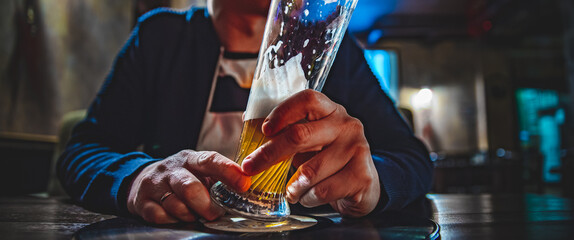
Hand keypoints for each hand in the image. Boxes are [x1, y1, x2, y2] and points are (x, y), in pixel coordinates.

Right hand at [127, 150, 250, 223]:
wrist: (143, 180)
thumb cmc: (181, 178)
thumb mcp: (200, 171)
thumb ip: (219, 179)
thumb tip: (245, 191)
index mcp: (191, 159)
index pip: (210, 160)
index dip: (228, 172)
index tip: (244, 184)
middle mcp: (172, 168)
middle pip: (190, 188)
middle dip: (206, 206)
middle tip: (214, 215)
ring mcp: (155, 184)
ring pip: (175, 205)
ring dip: (189, 215)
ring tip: (193, 214)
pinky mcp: (142, 200)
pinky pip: (160, 216)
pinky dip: (172, 220)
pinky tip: (175, 216)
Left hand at [241, 89, 379, 216]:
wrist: (363, 187)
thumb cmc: (328, 161)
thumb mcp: (309, 141)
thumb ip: (285, 131)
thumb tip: (248, 120)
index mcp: (330, 111)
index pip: (307, 99)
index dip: (282, 112)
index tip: (264, 130)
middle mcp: (346, 125)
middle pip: (300, 135)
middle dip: (270, 153)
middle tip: (251, 166)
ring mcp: (357, 149)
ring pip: (309, 171)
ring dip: (292, 186)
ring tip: (291, 190)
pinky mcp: (361, 175)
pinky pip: (322, 191)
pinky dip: (308, 199)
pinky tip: (309, 197)